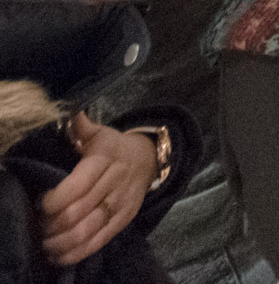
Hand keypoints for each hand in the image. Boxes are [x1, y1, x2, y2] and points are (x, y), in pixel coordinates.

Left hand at [41, 114, 155, 265]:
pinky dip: (79, 251)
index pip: (79, 184)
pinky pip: (101, 239)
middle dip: (54, 223)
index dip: (56, 199)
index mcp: (105, 160)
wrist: (149, 159)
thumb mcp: (100, 133)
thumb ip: (81, 127)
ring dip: (63, 241)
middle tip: (39, 226)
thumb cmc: (114, 147)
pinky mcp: (124, 219)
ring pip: (90, 228)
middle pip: (80, 210)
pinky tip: (60, 255)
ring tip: (46, 243)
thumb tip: (71, 113)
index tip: (41, 204)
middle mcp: (115, 182)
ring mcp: (121, 203)